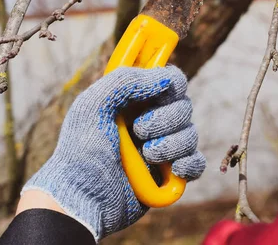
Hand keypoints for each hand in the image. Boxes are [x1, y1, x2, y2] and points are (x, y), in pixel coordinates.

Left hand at [21, 66, 204, 239]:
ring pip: (191, 134)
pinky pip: (196, 163)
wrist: (82, 199)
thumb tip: (167, 79)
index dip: (172, 84)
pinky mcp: (168, 176)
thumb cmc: (80, 151)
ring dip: (171, 144)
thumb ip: (127, 81)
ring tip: (146, 155)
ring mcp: (161, 148)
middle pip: (184, 106)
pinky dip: (189, 164)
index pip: (170, 81)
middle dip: (166, 119)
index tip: (163, 93)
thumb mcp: (94, 104)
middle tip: (139, 130)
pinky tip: (172, 170)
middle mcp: (149, 121)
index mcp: (133, 101)